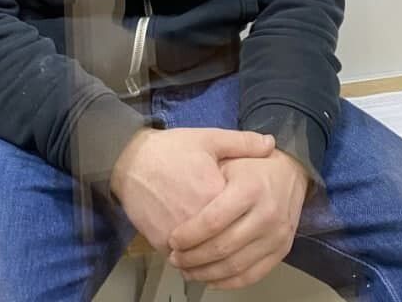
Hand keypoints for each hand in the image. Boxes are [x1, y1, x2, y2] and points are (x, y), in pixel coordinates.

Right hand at [109, 127, 274, 252]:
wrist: (130, 161)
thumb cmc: (170, 149)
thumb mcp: (208, 138)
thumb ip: (242, 143)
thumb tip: (272, 144)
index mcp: (216, 192)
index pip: (243, 217)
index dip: (251, 218)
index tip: (254, 215)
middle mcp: (199, 218)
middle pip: (227, 243)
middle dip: (236, 247)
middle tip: (242, 242)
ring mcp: (180, 234)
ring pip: (206, 259)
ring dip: (215, 261)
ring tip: (222, 256)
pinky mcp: (162, 243)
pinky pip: (184, 260)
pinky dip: (193, 262)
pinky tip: (198, 255)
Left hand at [167, 150, 307, 289]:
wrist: (292, 172)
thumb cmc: (254, 164)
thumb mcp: (230, 154)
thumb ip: (206, 170)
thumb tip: (180, 190)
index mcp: (251, 189)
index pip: (214, 220)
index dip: (189, 234)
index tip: (173, 239)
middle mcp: (267, 214)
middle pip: (223, 247)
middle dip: (193, 258)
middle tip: (175, 258)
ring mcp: (277, 236)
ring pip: (236, 266)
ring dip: (206, 273)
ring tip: (187, 270)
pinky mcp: (282, 250)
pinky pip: (252, 275)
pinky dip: (228, 282)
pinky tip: (210, 278)